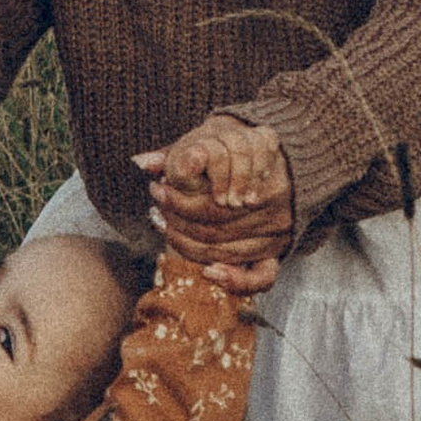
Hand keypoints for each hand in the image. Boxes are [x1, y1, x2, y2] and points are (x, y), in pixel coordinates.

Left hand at [134, 115, 293, 295]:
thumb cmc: (231, 150)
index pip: (210, 199)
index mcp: (261, 172)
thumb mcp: (208, 140)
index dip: (177, 198)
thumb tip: (142, 163)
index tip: (157, 189)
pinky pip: (262, 276)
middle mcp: (274, 201)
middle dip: (178, 219)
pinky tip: (209, 271)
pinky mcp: (278, 249)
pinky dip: (235, 280)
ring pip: (226, 249)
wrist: (267, 160)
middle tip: (157, 208)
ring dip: (189, 245)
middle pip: (215, 226)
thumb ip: (177, 153)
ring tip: (166, 227)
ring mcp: (278, 228)